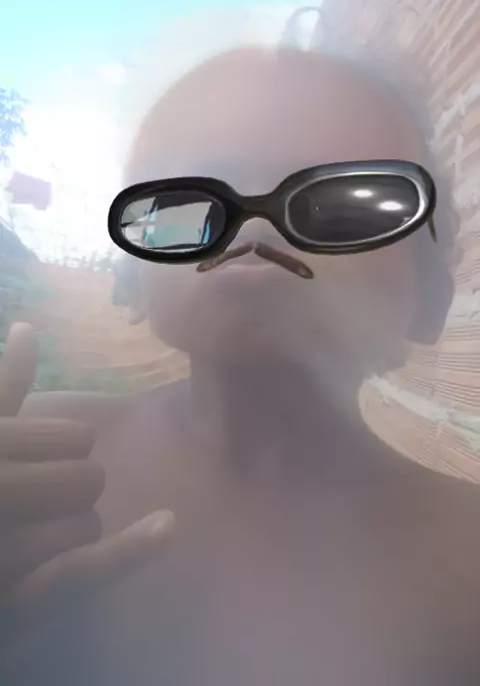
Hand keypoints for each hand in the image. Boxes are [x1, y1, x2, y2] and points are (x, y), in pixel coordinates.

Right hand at [0, 323, 174, 642]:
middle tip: (25, 512)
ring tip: (19, 551)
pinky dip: (129, 548)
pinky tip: (167, 526)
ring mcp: (6, 549)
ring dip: (65, 539)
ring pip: (86, 527)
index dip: (67, 455)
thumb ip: (6, 385)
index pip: (77, 439)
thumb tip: (28, 328)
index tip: (31, 471)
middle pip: (88, 481)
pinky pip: (84, 566)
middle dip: (70, 495)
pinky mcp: (20, 602)